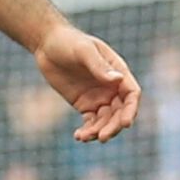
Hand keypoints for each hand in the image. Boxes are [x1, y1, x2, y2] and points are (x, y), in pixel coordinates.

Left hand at [34, 20, 140, 140]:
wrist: (47, 45)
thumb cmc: (68, 41)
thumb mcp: (83, 51)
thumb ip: (99, 66)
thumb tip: (117, 79)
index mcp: (118, 71)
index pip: (132, 94)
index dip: (131, 109)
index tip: (125, 123)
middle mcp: (112, 87)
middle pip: (120, 112)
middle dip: (114, 126)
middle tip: (102, 137)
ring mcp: (99, 97)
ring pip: (106, 120)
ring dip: (99, 131)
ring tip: (85, 137)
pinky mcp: (85, 105)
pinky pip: (91, 122)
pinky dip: (88, 131)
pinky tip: (79, 136)